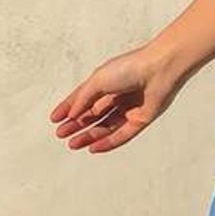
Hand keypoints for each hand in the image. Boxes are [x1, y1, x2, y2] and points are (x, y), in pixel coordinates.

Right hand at [49, 42, 182, 153]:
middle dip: (77, 125)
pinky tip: (93, 148)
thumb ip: (83, 98)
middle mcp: (119, 95)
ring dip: (89, 136)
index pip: (84, 98)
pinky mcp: (142, 119)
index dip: (69, 108)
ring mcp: (131, 108)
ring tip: (72, 144)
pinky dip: (108, 142)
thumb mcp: (98, 80)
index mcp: (108, 81)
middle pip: (94, 115)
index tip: (54, 119)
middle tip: (61, 134)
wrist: (160, 69)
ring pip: (106, 127)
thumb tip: (72, 114)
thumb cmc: (130, 67)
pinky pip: (122, 135)